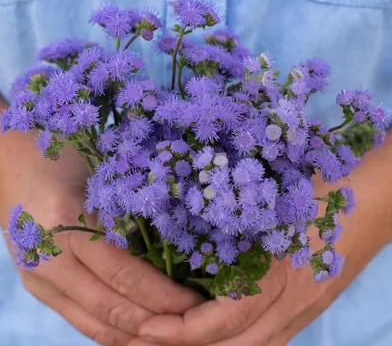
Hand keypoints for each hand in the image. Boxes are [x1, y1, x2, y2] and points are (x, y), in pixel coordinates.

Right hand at [0, 128, 201, 345]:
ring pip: (94, 323)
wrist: (14, 167)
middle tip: (194, 325)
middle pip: (111, 305)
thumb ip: (130, 212)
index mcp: (67, 221)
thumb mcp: (102, 176)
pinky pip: (78, 320)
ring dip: (136, 336)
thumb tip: (179, 247)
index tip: (197, 305)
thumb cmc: (67, 159)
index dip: (164, 296)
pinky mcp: (36, 286)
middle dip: (158, 322)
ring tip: (173, 336)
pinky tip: (138, 336)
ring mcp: (37, 277)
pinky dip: (111, 333)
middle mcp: (48, 257)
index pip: (125, 274)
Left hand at [135, 160, 391, 345]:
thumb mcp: (277, 194)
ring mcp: (307, 309)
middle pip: (237, 345)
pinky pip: (273, 340)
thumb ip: (238, 212)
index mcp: (281, 271)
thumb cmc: (324, 186)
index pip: (225, 318)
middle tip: (149, 339)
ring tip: (177, 340)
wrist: (378, 196)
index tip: (147, 327)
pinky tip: (219, 337)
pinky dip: (241, 344)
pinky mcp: (312, 306)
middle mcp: (294, 301)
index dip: (182, 329)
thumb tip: (191, 219)